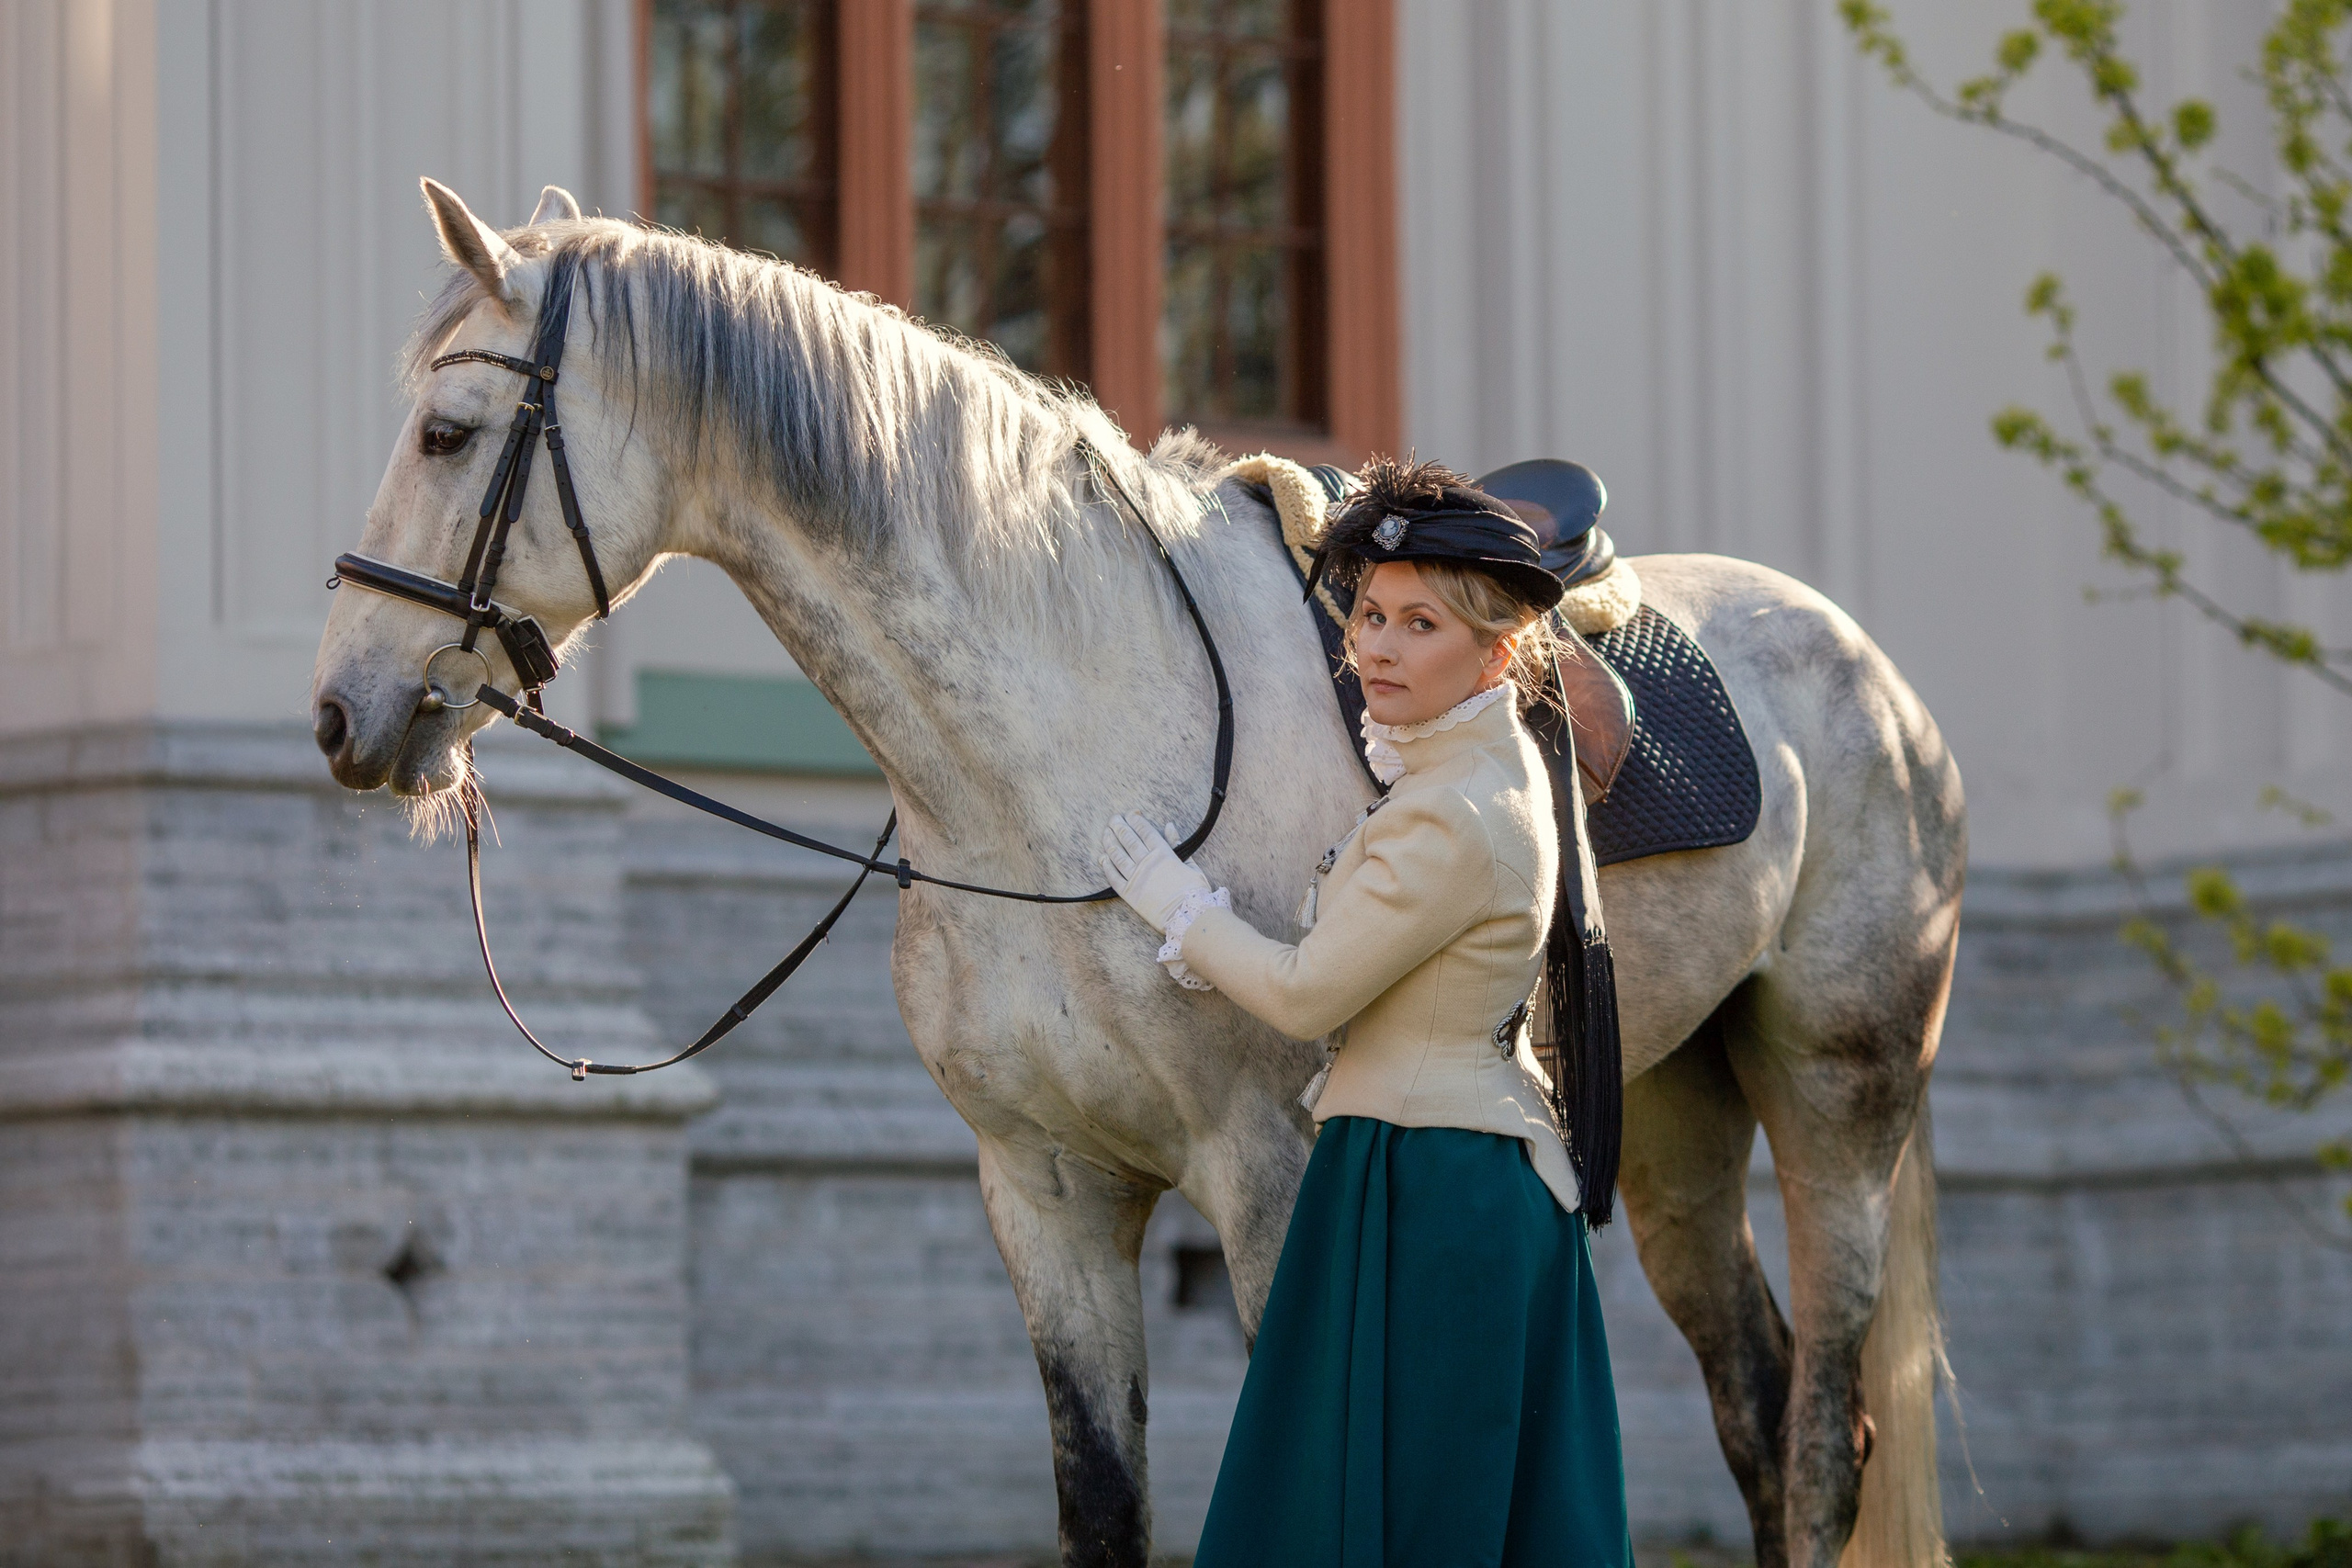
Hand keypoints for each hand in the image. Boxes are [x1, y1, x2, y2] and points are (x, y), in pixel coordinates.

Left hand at [1100, 812, 1209, 930]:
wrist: (1188, 917)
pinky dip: (1107, 866)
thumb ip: (1177, 844)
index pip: (1145, 831)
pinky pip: (1113, 877)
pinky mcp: (1129, 894)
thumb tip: (1169, 826)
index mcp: (1163, 853)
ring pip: (1118, 855)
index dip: (1135, 820)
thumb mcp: (1191, 864)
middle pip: (1128, 839)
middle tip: (1113, 818)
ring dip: (1110, 842)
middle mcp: (1147, 862)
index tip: (1130, 814)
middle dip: (1119, 826)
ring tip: (1106, 833)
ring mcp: (1136, 877)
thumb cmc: (1194, 891)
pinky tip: (1103, 858)